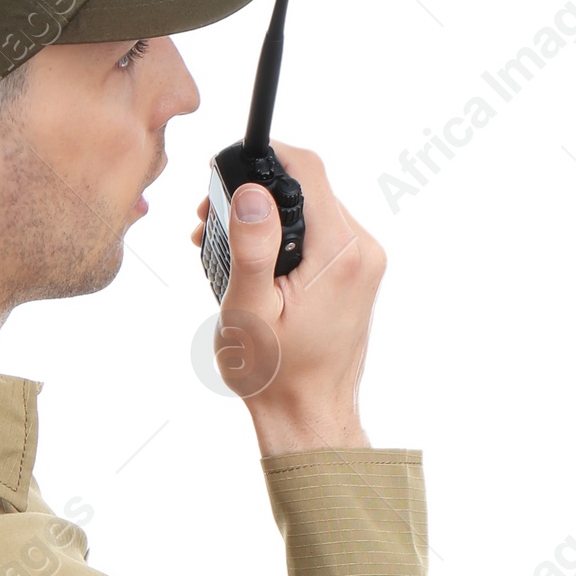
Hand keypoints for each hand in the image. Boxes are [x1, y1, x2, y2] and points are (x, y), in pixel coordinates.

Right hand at [191, 145, 383, 449]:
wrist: (308, 417)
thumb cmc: (274, 374)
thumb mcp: (249, 310)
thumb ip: (251, 246)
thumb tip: (252, 191)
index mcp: (340, 254)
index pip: (307, 170)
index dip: (264, 158)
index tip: (224, 173)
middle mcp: (362, 251)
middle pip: (309, 189)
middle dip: (258, 197)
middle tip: (210, 224)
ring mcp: (365, 263)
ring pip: (313, 212)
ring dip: (269, 221)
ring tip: (226, 251)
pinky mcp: (359, 275)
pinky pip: (321, 236)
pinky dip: (287, 241)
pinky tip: (258, 268)